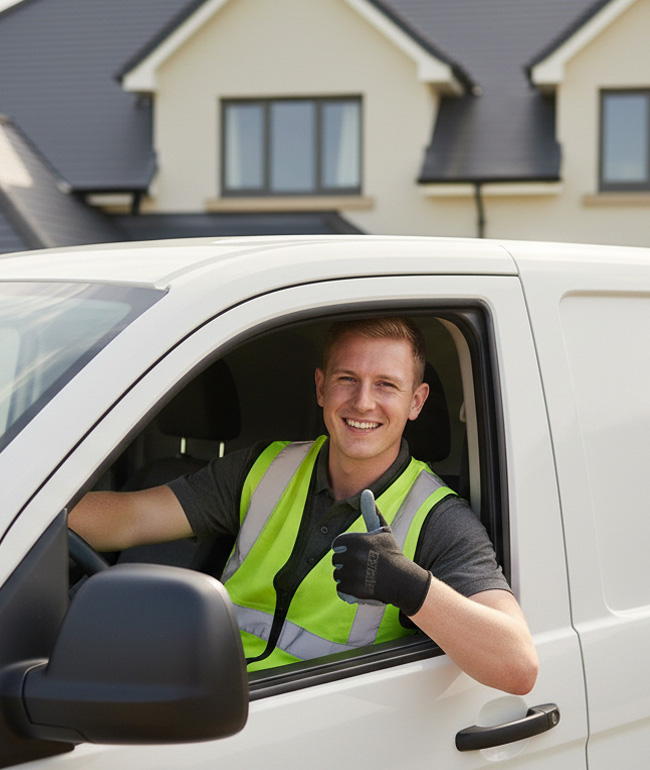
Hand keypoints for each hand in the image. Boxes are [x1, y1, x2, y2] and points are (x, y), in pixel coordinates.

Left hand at [331, 490, 431, 615]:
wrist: (404, 581)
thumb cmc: (392, 554)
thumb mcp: (383, 531)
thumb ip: (371, 512)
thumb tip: (366, 491)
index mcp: (358, 540)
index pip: (337, 544)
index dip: (347, 548)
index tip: (359, 553)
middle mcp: (354, 556)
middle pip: (336, 559)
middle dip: (346, 563)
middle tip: (362, 566)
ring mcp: (353, 574)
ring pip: (337, 574)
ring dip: (347, 576)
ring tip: (362, 576)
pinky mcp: (354, 590)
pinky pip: (340, 588)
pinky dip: (348, 590)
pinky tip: (361, 586)